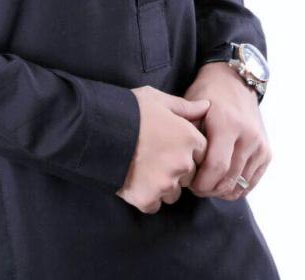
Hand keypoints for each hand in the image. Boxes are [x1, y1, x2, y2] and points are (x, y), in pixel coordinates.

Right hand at [115, 86, 210, 213]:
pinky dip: (146, 197)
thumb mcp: (158, 99)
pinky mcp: (147, 198)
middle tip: (154, 156)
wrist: (98, 129)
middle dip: (176, 169)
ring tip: (143, 168)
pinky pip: (154, 205)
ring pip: (173, 193)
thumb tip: (207, 107)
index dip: (186, 150)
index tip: (170, 145)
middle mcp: (182, 163)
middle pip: (188, 175)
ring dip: (162, 185)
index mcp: (189, 138)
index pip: (202, 153)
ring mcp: (165, 183)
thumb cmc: (129, 109)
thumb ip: (185, 107)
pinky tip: (135, 180)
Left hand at [181, 61, 271, 199]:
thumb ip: (187, 134)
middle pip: (228, 179)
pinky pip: (251, 182)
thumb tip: (180, 164)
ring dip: (222, 191)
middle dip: (209, 189)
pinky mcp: (266, 152)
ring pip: (240, 184)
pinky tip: (222, 182)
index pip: (216, 167)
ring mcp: (260, 145)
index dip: (201, 182)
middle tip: (195, 188)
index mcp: (227, 124)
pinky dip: (236, 187)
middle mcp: (248, 135)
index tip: (188, 182)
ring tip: (207, 185)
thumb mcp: (192, 107)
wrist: (235, 81)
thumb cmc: (208, 95)